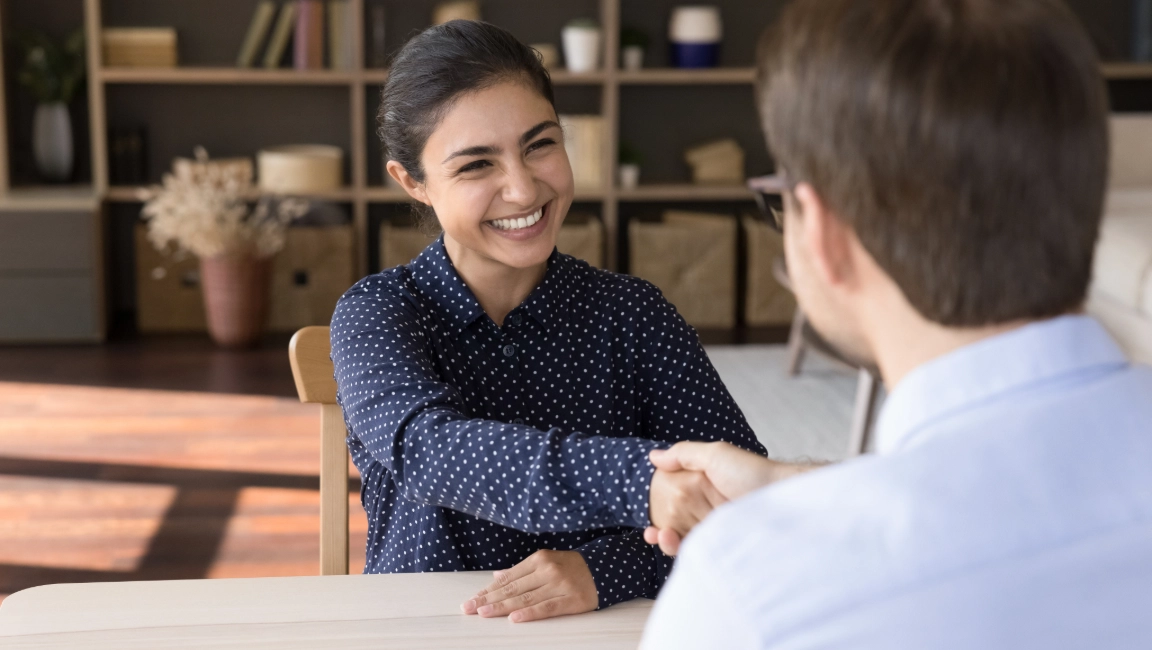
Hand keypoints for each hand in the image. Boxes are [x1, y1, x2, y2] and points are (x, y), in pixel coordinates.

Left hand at [461, 550, 597, 622]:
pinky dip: (529, 613)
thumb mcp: (546, 562)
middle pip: (513, 588)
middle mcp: (547, 570)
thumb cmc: (571, 567)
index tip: (472, 600)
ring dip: (502, 607)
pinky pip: (547, 608)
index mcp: (539, 559)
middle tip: (470, 609)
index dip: (488, 590)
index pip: (508, 577)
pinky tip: (514, 618)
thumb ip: (522, 571)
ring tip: (484, 613)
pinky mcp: (571, 600)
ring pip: (525, 598)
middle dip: (489, 599)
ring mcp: (560, 585)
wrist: (605, 569)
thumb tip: (497, 576)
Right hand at [644, 442, 800, 555]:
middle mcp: (707, 507)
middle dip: (658, 524)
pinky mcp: (719, 545)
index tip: (644, 506)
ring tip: (659, 535)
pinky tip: (669, 541)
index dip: (655, 503)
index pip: (673, 495)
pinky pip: (694, 550)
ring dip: (664, 538)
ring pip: (681, 536)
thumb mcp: (716, 454)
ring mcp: (712, 527)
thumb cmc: (751, 473)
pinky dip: (678, 549)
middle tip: (650, 529)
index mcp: (703, 486)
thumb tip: (653, 456)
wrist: (781, 498)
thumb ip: (684, 455)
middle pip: (674, 519)